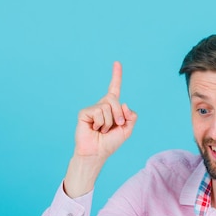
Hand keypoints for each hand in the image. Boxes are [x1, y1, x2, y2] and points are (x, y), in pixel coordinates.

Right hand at [63, 62, 137, 197]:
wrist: (96, 153)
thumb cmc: (110, 143)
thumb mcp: (127, 130)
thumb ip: (131, 117)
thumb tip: (124, 104)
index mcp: (112, 108)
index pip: (114, 89)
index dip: (116, 76)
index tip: (117, 63)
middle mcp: (102, 105)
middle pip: (115, 99)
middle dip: (119, 115)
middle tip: (115, 126)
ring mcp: (92, 108)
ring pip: (108, 107)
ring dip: (109, 122)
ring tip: (102, 131)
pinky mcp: (84, 112)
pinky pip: (99, 112)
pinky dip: (100, 123)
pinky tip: (94, 129)